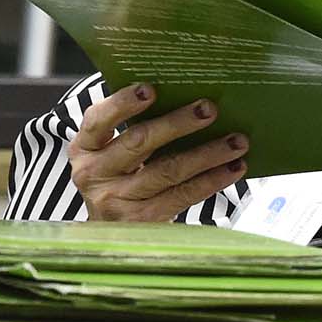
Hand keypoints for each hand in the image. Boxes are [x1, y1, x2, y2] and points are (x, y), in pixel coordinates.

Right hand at [68, 83, 247, 221]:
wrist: (109, 233)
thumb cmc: (120, 177)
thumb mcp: (112, 152)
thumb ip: (132, 126)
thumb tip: (184, 95)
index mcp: (85, 147)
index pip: (99, 120)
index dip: (123, 103)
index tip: (151, 89)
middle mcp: (94, 174)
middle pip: (139, 142)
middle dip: (177, 123)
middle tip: (209, 109)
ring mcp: (115, 200)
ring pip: (168, 170)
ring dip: (207, 153)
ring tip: (237, 141)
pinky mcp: (141, 221)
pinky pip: (182, 195)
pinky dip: (211, 180)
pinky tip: (233, 168)